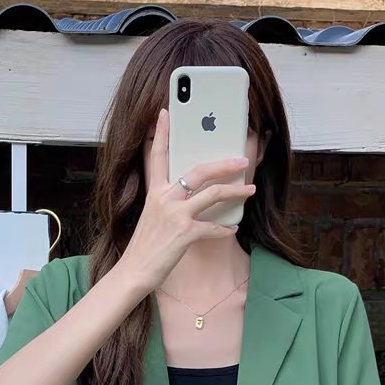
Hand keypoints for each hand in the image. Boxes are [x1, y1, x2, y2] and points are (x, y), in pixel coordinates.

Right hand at [116, 108, 255, 294]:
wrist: (134, 272)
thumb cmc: (144, 247)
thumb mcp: (152, 217)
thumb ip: (167, 202)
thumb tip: (191, 195)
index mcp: (154, 192)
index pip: (157, 156)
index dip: (162, 133)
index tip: (166, 112)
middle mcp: (164, 199)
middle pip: (198, 171)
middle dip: (224, 164)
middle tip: (241, 160)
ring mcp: (175, 216)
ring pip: (213, 194)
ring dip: (236, 191)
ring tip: (250, 190)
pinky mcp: (184, 234)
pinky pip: (213, 227)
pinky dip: (225, 229)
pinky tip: (232, 229)